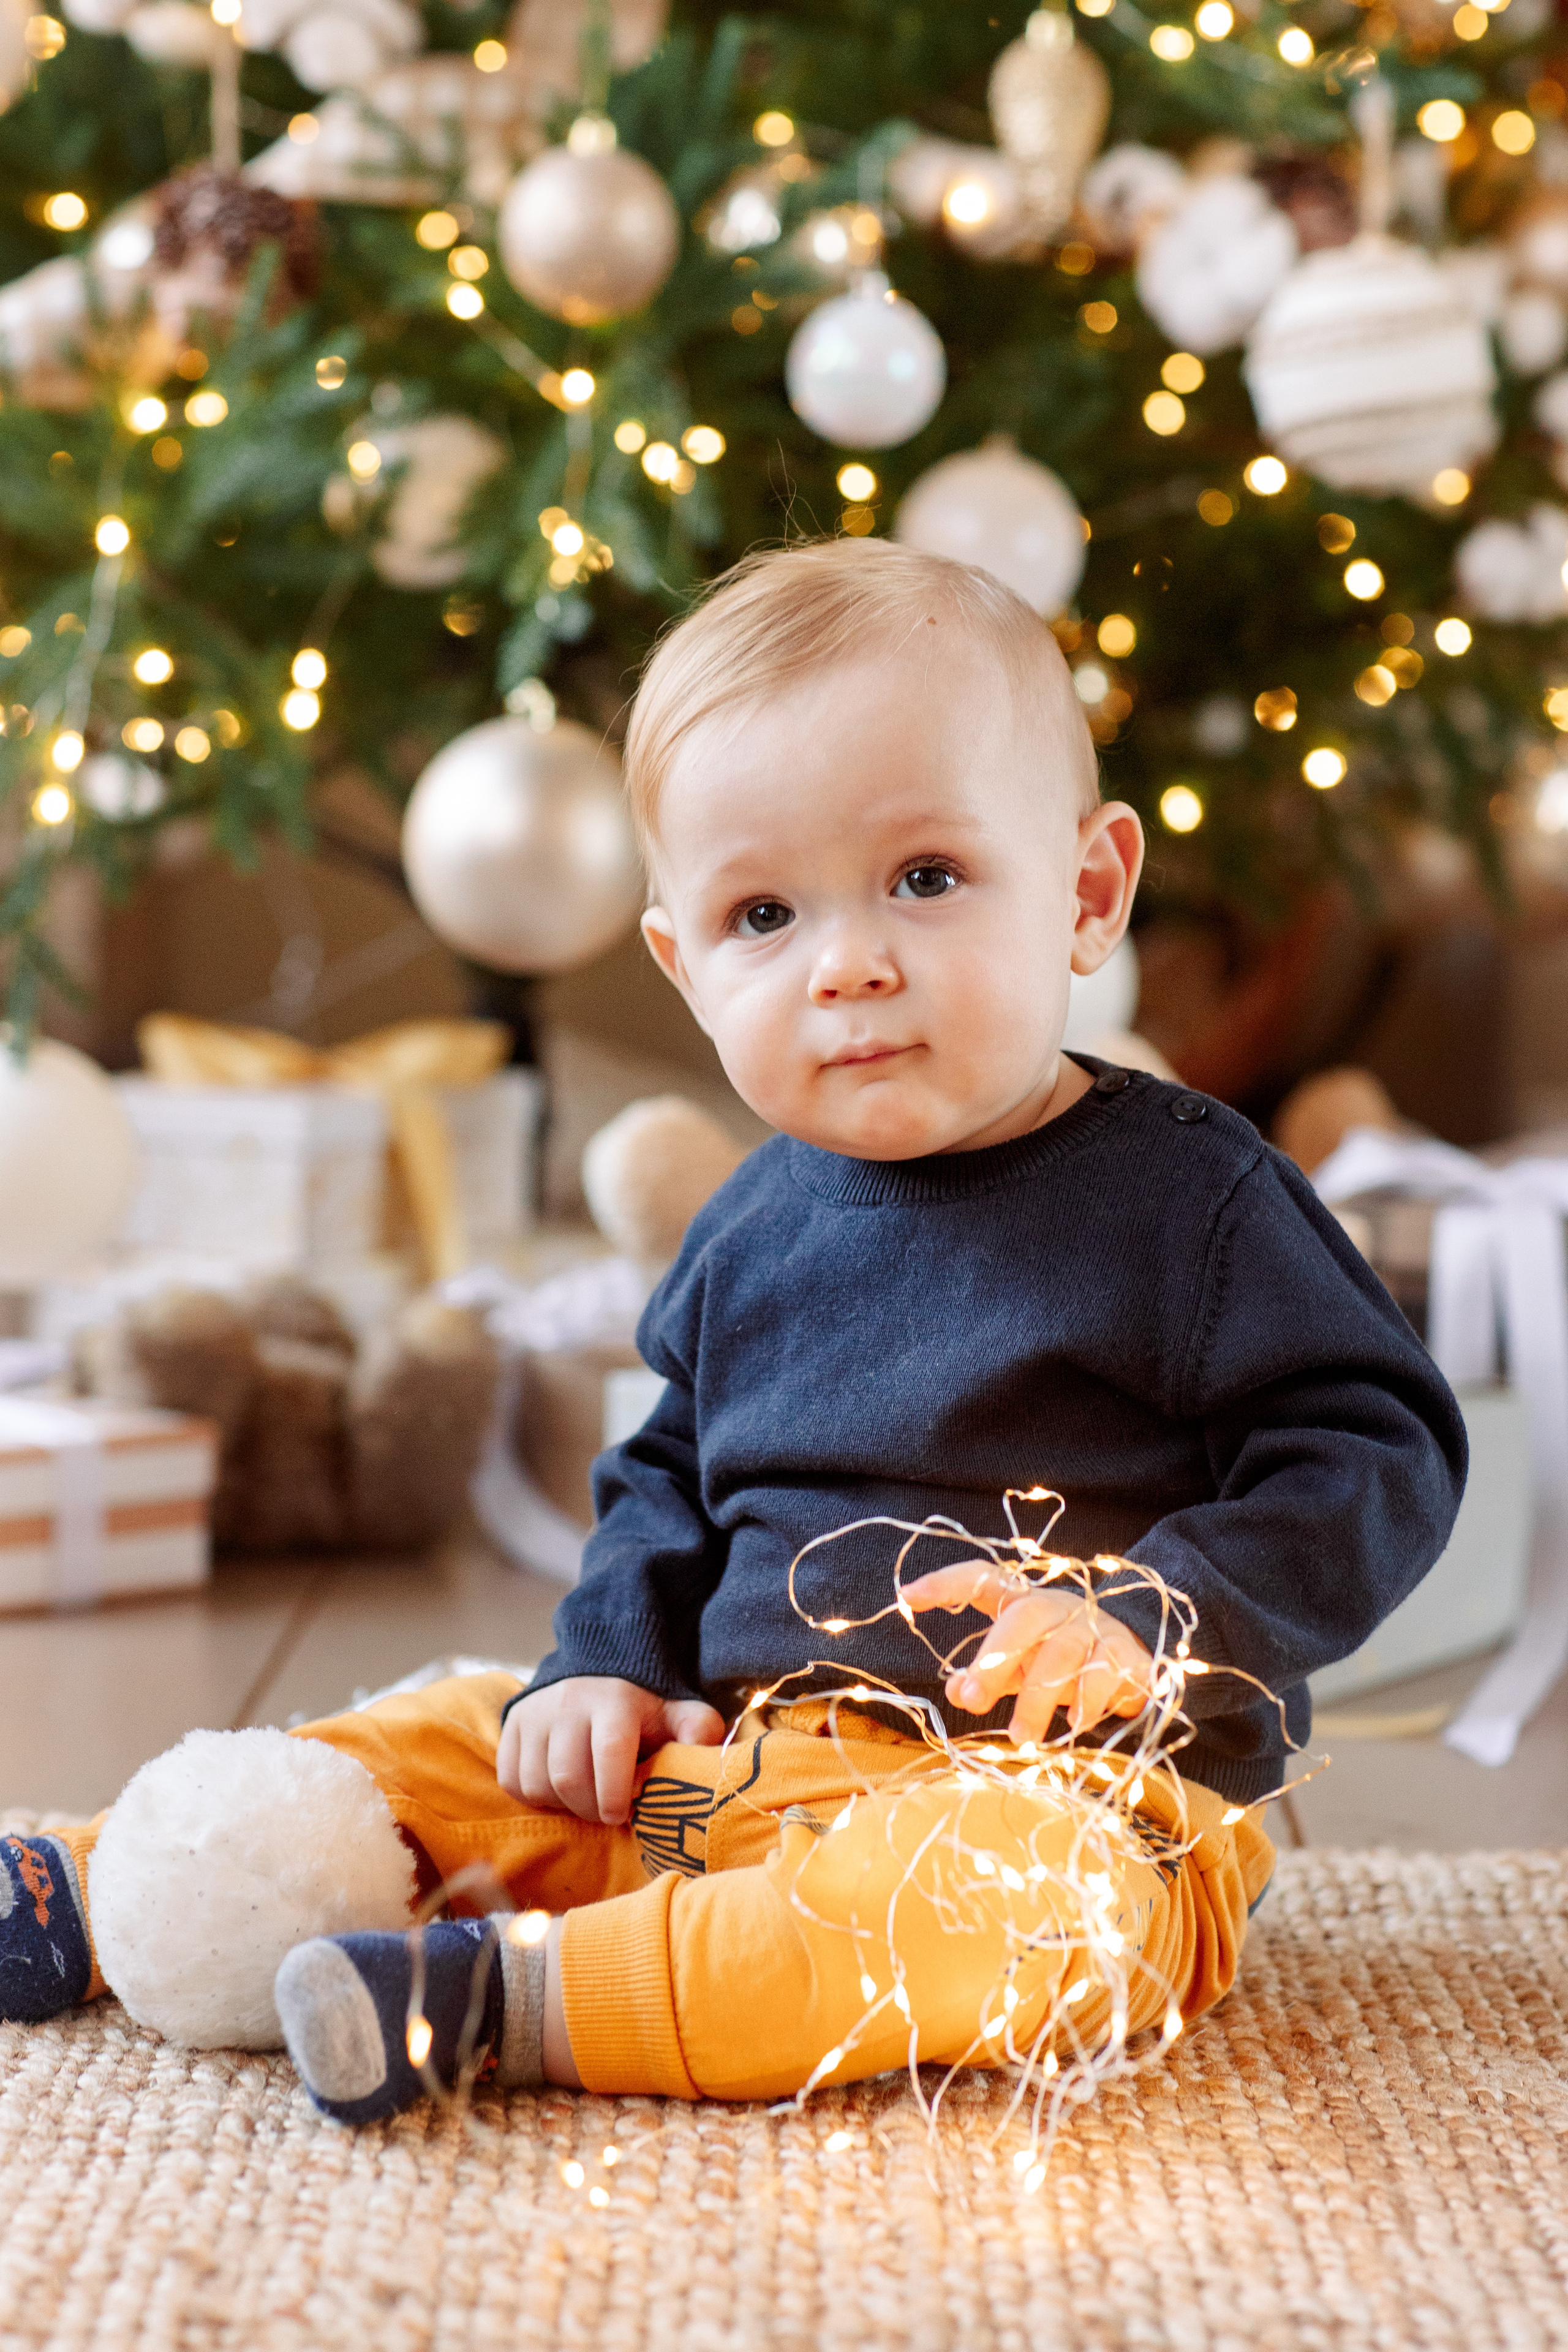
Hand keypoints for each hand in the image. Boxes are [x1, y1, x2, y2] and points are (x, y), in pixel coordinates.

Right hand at [496, 1676, 725, 1825]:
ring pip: (537, 1782)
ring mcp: (534, 1713)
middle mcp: (568, 1702)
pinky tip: (558, 1789)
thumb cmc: (640, 1708)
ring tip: (585, 1798)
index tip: (623, 1814)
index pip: (609, 1752)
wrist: (595, 1674)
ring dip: (562, 1804)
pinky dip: (534, 1795)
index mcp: (614, 1701)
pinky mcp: (510, 1725)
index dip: (615, 1794)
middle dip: (589, 1808)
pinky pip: (511, 1779)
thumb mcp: (675, 1712)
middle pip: (568, 1776)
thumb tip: (711, 1756)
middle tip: (607, 1813)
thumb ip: (697, 1730)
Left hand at [903, 1561, 1154, 1744]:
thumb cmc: (1061, 1661)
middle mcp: (1057, 1607)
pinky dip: (1087, 1702)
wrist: (1136, 1658)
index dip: (947, 1583)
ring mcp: (1095, 1627)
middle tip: (971, 1701)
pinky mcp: (1127, 1654)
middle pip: (1023, 1618)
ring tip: (1022, 1738)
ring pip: (1062, 1652)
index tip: (907, 1595)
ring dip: (1038, 1698)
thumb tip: (953, 1690)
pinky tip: (1075, 1726)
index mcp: (1024, 1603)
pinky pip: (1105, 1674)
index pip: (982, 1579)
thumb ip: (986, 1674)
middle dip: (994, 1659)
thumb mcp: (1019, 1666)